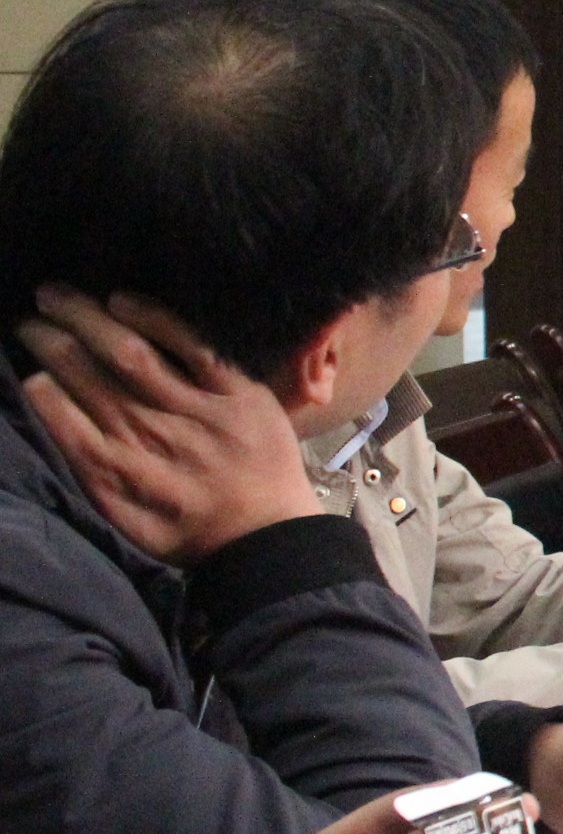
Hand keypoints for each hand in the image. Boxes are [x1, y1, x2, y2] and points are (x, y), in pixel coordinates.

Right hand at [16, 289, 317, 564]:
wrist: (266, 538)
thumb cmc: (189, 530)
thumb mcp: (122, 518)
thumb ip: (87, 473)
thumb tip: (52, 421)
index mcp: (111, 468)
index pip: (56, 411)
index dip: (36, 381)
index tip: (26, 363)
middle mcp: (145, 433)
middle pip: (84, 372)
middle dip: (49, 338)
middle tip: (30, 315)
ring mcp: (194, 410)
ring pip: (129, 353)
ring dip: (87, 317)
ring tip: (58, 295)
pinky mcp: (237, 393)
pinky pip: (194, 347)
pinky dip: (156, 319)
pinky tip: (123, 301)